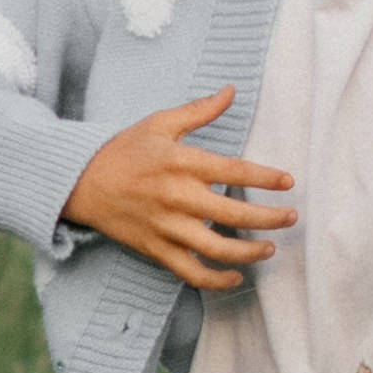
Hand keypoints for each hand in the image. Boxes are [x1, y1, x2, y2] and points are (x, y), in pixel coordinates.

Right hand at [62, 88, 297, 291]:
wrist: (80, 182)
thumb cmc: (124, 150)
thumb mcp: (160, 123)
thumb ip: (199, 110)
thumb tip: (232, 91)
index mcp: (181, 163)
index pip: (234, 172)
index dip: (265, 178)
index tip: (288, 182)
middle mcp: (177, 197)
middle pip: (234, 215)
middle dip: (269, 219)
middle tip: (292, 217)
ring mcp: (167, 227)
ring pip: (217, 249)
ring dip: (250, 252)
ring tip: (270, 248)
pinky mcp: (156, 249)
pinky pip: (191, 272)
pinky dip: (215, 280)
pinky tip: (236, 277)